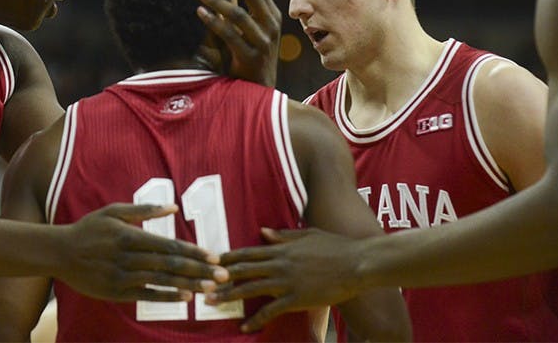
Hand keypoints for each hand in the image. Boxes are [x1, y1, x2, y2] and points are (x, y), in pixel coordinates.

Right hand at [62, 203, 227, 301]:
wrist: (59, 253)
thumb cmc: (89, 229)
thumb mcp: (114, 211)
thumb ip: (145, 210)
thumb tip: (174, 207)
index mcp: (130, 236)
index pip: (169, 245)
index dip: (193, 252)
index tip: (214, 256)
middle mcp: (129, 258)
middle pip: (170, 265)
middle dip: (199, 270)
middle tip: (222, 275)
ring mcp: (123, 277)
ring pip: (162, 282)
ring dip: (188, 285)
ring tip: (210, 288)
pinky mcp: (117, 292)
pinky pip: (147, 296)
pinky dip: (166, 297)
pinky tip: (185, 298)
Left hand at [195, 0, 280, 86]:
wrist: (259, 89)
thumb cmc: (254, 53)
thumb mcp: (259, 24)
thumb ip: (256, 0)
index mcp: (273, 15)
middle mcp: (271, 26)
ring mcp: (263, 42)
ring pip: (239, 14)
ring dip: (216, 0)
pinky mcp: (251, 58)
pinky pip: (230, 35)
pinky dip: (213, 22)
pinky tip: (199, 12)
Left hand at [205, 227, 363, 332]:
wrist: (357, 263)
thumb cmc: (336, 246)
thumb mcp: (308, 234)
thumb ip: (284, 235)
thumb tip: (263, 232)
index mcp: (282, 248)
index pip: (248, 252)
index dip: (228, 257)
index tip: (211, 261)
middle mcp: (279, 264)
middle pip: (243, 270)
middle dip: (220, 276)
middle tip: (201, 282)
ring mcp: (286, 281)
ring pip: (250, 288)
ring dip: (228, 295)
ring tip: (211, 301)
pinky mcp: (296, 298)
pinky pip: (270, 311)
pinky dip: (255, 319)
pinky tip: (244, 326)